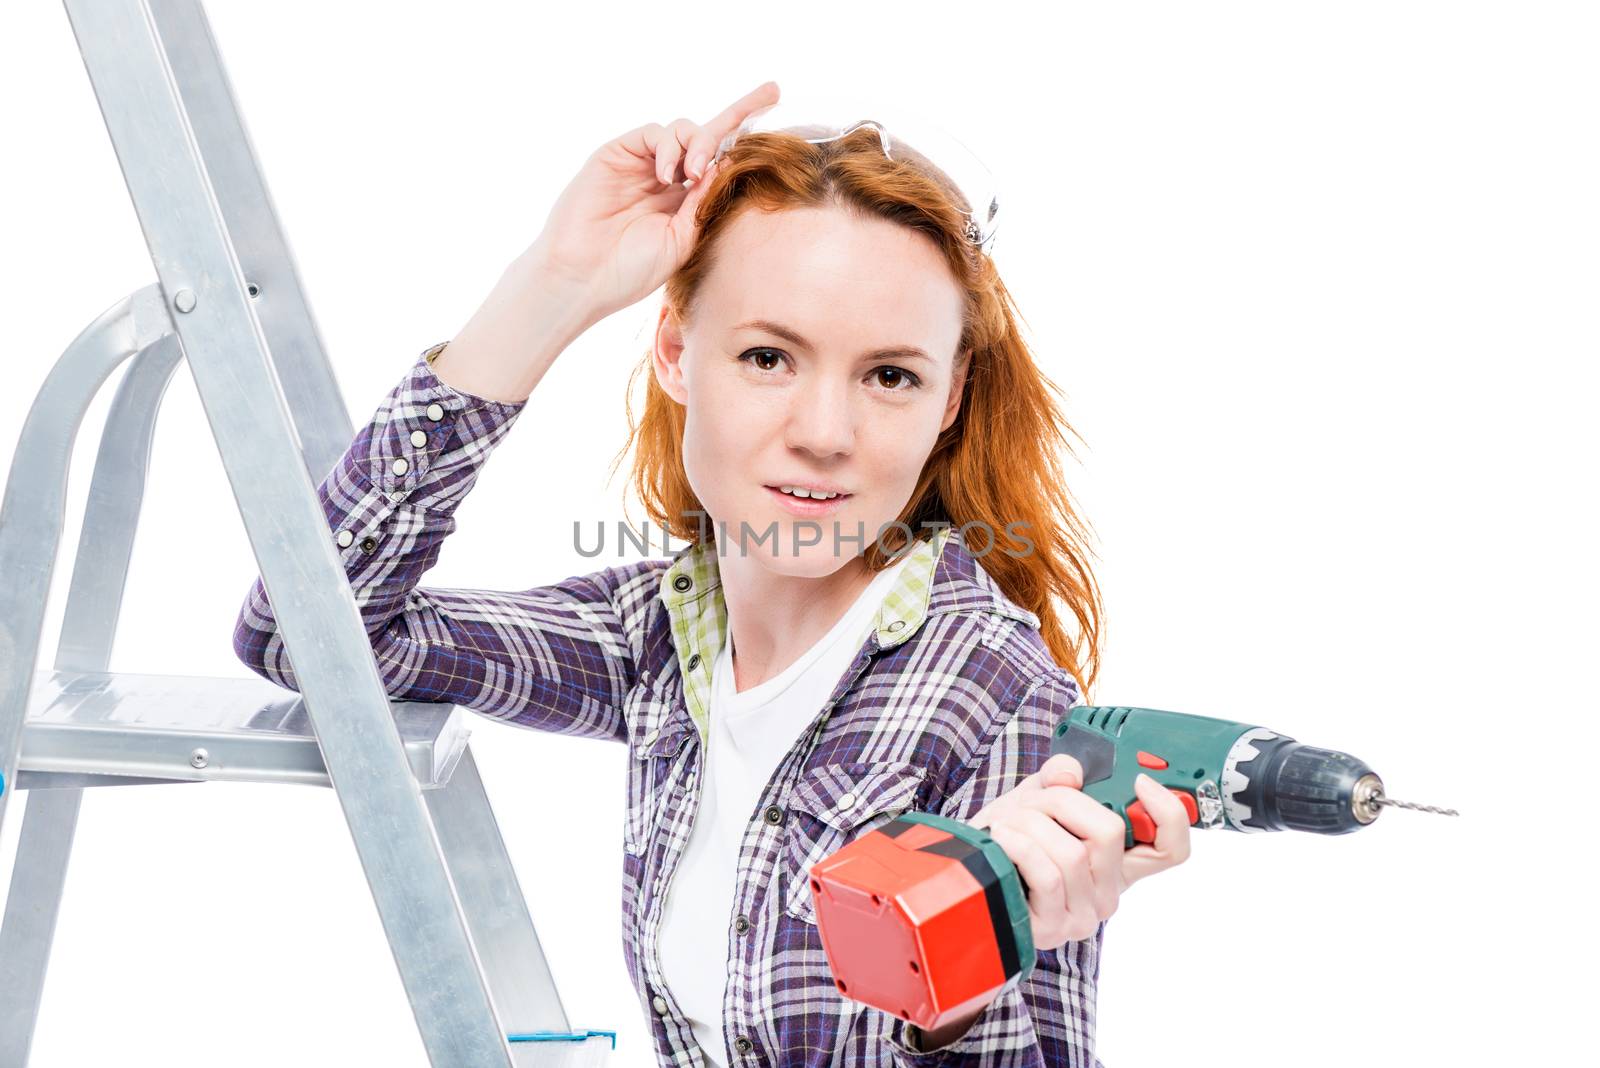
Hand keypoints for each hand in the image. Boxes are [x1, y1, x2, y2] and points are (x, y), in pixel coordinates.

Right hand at [523, 80, 780, 329]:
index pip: (721, 161)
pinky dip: (668, 147)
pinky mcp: (617, 154)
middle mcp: (666, 178)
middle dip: (739, 113)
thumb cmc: (629, 271)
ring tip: (692, 174)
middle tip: (750, 118)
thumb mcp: (681, 240)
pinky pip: (653, 133)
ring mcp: (642, 164)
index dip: (745, 129)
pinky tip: (667, 174)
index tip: (776, 97)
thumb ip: (703, 203)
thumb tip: (726, 165)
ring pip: (683, 130)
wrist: (583, 277)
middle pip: (708, 134)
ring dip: (699, 144)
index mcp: (685, 201)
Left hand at [969, 753, 1192, 950]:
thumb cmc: (1010, 837)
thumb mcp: (1036, 796)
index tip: (1139, 781)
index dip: (1168, 813)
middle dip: (1062, 802)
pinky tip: (1002, 837)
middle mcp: (1108, 893)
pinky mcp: (1051, 928)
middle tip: (1035, 802)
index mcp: (1117, 861)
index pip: (1171, 848)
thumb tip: (1070, 774)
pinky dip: (1019, 844)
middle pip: (1109, 834)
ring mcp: (1082, 915)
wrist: (968, 868)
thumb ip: (1059, 777)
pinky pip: (1046, 874)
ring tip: (1009, 823)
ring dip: (1031, 823)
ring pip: (1072, 853)